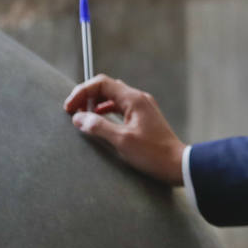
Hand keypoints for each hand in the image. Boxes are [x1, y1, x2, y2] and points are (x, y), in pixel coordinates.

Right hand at [63, 74, 184, 184]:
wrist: (177, 164)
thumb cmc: (153, 153)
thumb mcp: (122, 140)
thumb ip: (98, 126)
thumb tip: (78, 118)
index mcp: (133, 99)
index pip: (101, 83)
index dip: (82, 92)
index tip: (69, 108)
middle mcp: (138, 98)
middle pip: (106, 87)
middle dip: (87, 96)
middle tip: (73, 111)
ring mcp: (142, 107)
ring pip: (113, 97)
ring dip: (96, 104)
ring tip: (83, 117)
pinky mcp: (143, 118)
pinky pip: (120, 107)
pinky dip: (106, 111)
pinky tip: (99, 122)